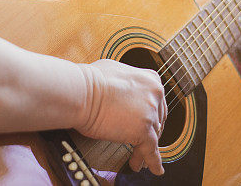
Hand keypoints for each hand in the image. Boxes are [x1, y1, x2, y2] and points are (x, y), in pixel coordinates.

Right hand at [76, 59, 166, 174]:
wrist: (82, 92)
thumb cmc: (90, 82)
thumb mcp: (117, 72)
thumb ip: (128, 83)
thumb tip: (124, 90)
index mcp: (151, 79)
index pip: (157, 102)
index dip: (152, 116)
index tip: (149, 124)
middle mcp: (155, 94)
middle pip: (158, 119)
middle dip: (152, 132)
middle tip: (144, 142)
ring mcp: (150, 112)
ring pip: (154, 136)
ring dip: (146, 149)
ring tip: (139, 159)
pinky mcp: (143, 130)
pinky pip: (151, 151)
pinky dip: (153, 162)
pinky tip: (154, 169)